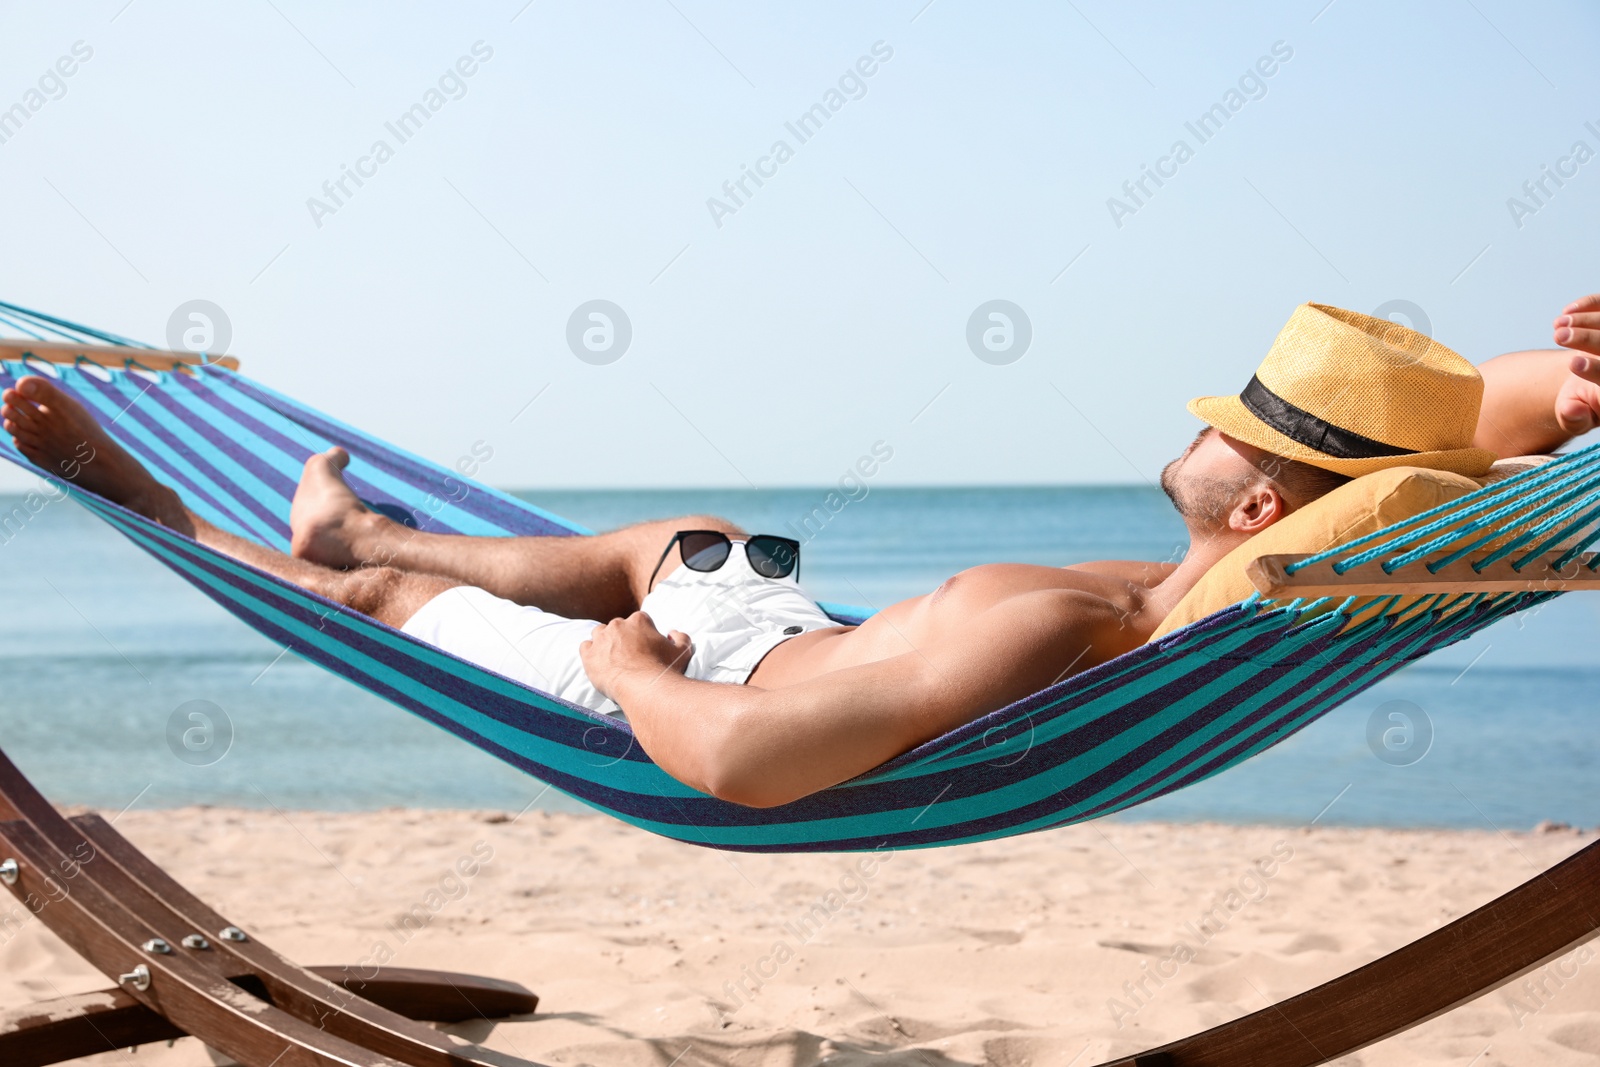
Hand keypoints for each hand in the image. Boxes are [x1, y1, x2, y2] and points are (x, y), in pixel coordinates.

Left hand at [579, 611, 691, 698]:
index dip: (643, 634)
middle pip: (618, 627)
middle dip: (623, 638)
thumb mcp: (683, 651)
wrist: (646, 689)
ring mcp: (601, 639)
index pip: (639, 621)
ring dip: (605, 643)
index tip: (645, 647)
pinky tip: (599, 663)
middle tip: (630, 656)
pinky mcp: (589, 655)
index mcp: (639, 620)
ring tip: (613, 659)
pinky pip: (585, 647)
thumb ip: (680, 637)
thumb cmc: (665, 670)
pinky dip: (590, 653)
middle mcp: (618, 625)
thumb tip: (673, 633)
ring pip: (599, 634)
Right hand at [1552, 295, 1599, 436]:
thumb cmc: (1580, 402)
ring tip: (1557, 326)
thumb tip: (1571, 409)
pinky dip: (1591, 304)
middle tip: (1559, 337)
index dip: (1595, 370)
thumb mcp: (1574, 418)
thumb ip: (1573, 418)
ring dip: (1586, 321)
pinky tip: (1568, 312)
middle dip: (1587, 339)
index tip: (1573, 363)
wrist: (1584, 383)